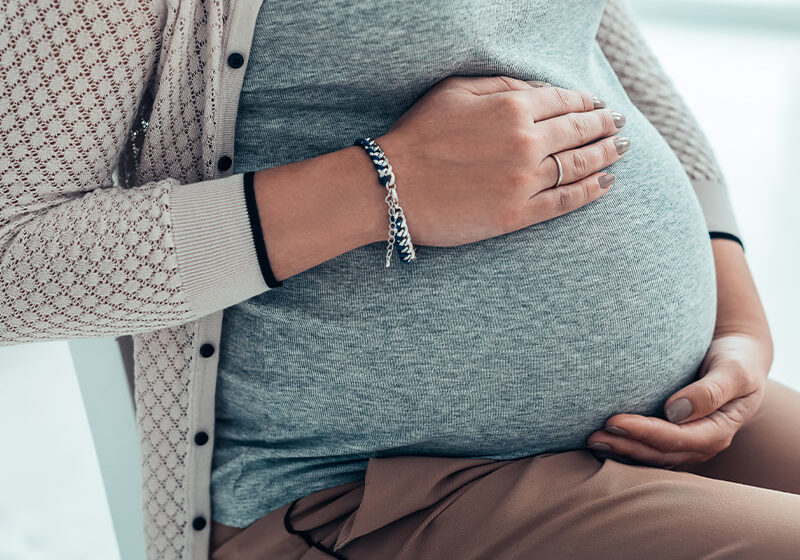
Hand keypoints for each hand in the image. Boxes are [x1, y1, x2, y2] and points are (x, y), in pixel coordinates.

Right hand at [376, 75, 628, 246]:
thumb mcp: (455, 91)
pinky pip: (565, 201)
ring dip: (606, 156)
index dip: (587, 102)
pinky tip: (606, 184)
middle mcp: (526, 142)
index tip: (598, 105)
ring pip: (579, 165)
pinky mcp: (518, 214)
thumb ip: (502, 85)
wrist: (392, 187)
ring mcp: (525, 181)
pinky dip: (590, 191)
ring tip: (621, 151)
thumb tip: (541, 90)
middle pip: (580, 132)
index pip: (564, 102)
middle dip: (604, 126)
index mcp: (513, 108)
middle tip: (619, 126)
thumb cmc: (418, 136)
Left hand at [586, 333, 770, 468]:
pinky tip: (603, 442)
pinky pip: (648, 450)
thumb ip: (710, 391)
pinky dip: (626, 448)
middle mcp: (701, 444)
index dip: (644, 432)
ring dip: (622, 451)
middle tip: (593, 436)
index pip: (677, 438)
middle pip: (660, 452)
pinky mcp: (673, 439)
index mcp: (718, 430)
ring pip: (651, 457)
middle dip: (626, 446)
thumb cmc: (736, 360)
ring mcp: (687, 445)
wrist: (738, 360)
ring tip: (591, 441)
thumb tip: (675, 411)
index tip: (614, 420)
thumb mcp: (734, 370)